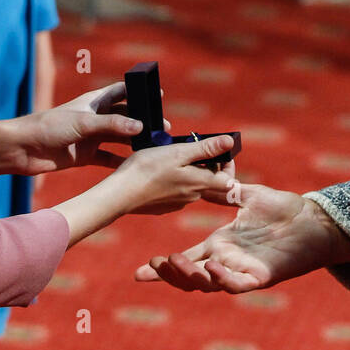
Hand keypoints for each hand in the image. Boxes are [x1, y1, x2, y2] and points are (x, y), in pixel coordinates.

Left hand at [12, 82, 161, 175]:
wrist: (22, 150)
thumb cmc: (48, 127)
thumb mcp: (83, 123)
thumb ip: (111, 124)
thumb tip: (140, 126)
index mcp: (93, 102)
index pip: (120, 92)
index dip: (138, 92)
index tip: (158, 95)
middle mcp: (95, 118)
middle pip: (125, 117)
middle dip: (143, 121)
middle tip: (163, 128)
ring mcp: (91, 137)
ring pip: (119, 138)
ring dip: (135, 142)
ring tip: (154, 147)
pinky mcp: (85, 155)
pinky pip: (108, 158)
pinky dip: (121, 162)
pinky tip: (136, 166)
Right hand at [113, 135, 237, 215]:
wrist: (119, 194)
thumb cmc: (147, 170)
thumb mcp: (178, 152)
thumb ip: (205, 149)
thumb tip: (230, 142)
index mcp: (199, 184)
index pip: (229, 181)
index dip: (228, 165)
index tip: (219, 150)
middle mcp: (191, 197)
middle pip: (209, 181)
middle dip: (205, 163)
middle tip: (191, 146)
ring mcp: (176, 204)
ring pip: (191, 185)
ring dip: (188, 170)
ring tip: (171, 154)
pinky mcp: (163, 206)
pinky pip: (176, 191)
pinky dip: (173, 179)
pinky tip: (158, 170)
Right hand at [134, 184, 349, 292]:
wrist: (313, 220)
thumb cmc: (284, 209)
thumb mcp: (247, 196)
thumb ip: (226, 191)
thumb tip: (209, 176)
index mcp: (220, 245)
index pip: (186, 258)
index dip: (162, 269)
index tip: (138, 272)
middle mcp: (227, 262)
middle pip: (190, 277)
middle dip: (170, 274)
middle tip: (156, 263)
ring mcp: (242, 271)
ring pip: (208, 285)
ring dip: (189, 277)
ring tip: (175, 262)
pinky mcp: (261, 277)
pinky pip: (236, 285)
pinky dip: (222, 280)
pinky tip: (212, 267)